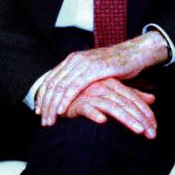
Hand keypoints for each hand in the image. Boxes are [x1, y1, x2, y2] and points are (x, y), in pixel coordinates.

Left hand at [36, 31, 168, 125]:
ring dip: (53, 106)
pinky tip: (62, 111)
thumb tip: (70, 91)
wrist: (135, 53)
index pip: (50, 79)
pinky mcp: (93, 69)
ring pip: (60, 87)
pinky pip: (75, 87)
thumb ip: (81, 77)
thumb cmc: (117, 64)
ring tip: (50, 120)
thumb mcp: (94, 70)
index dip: (42, 96)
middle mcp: (74, 60)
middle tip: (43, 120)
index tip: (39, 111)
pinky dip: (66, 99)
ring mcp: (83, 63)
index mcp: (72, 59)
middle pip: (52, 84)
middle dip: (45, 104)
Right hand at [61, 77, 157, 138]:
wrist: (63, 95)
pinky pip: (87, 108)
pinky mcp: (76, 103)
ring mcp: (91, 94)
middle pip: (127, 104)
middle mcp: (105, 88)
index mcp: (115, 84)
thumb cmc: (91, 94)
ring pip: (112, 106)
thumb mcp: (114, 93)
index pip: (135, 100)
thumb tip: (153, 98)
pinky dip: (94, 113)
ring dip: (126, 119)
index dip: (146, 114)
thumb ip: (132, 95)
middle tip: (151, 134)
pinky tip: (103, 121)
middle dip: (141, 119)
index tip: (154, 129)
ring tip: (138, 130)